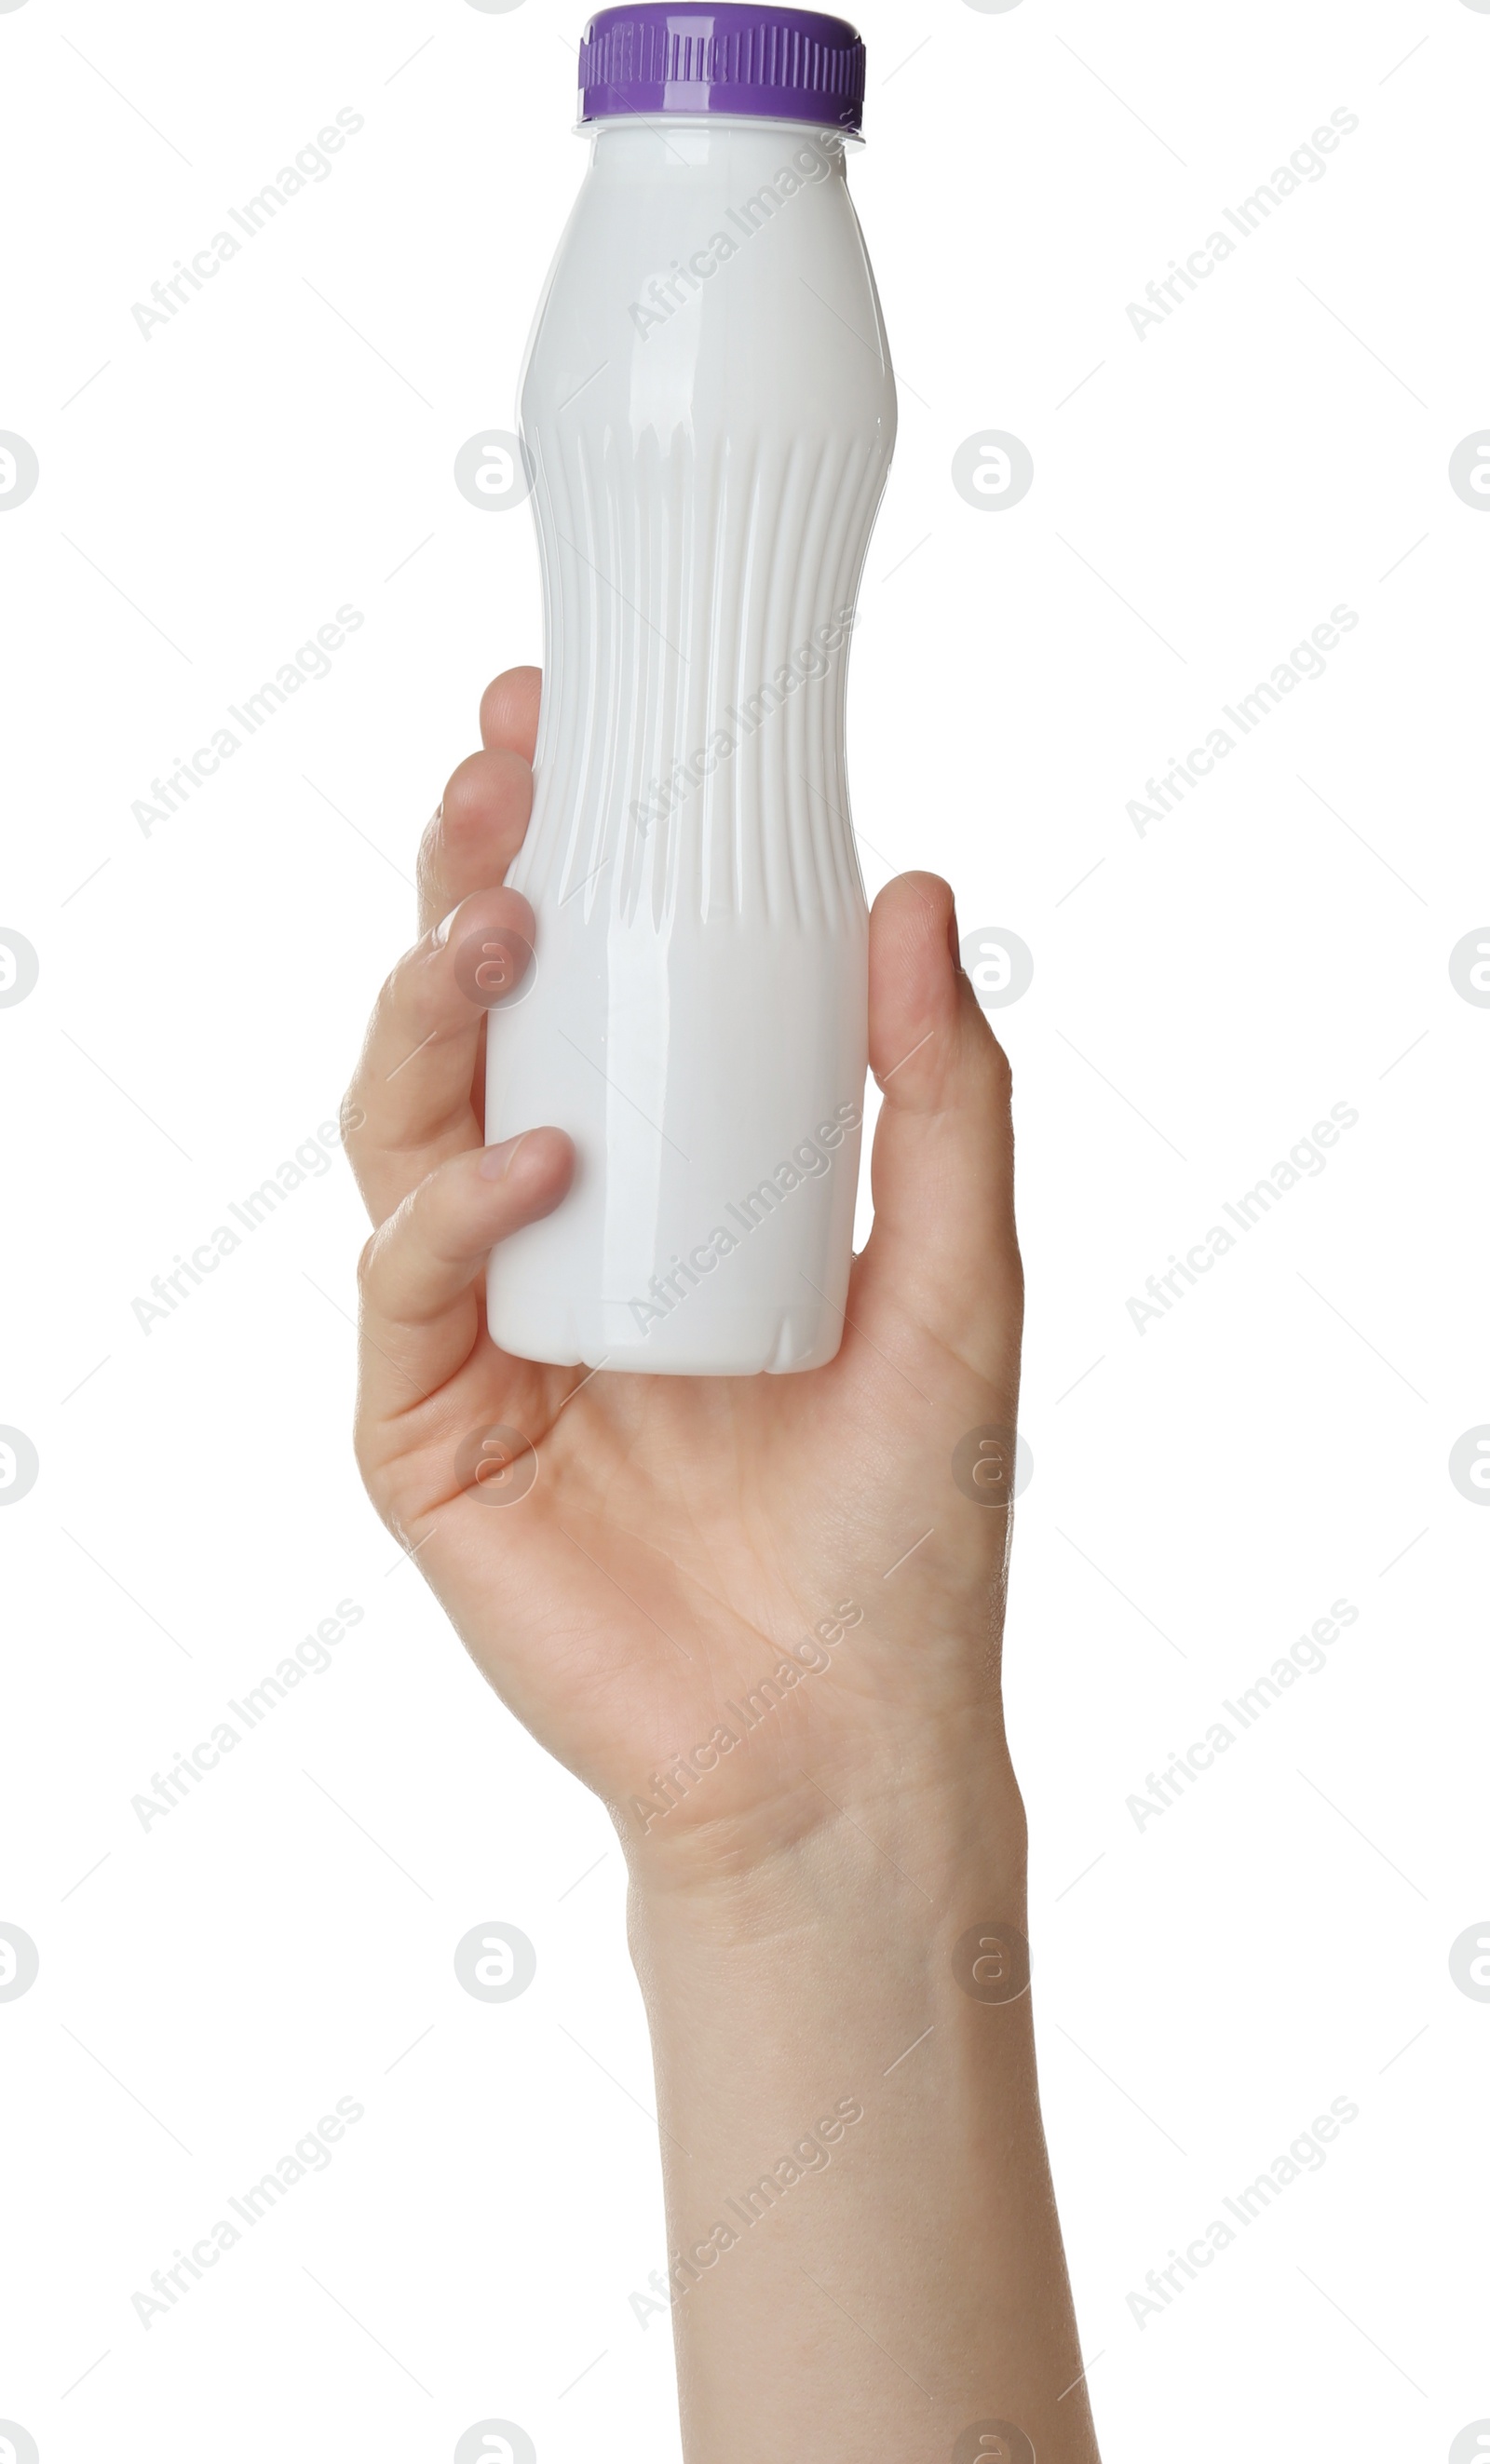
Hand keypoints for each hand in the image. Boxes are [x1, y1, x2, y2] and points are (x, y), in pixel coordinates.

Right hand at [344, 666, 1023, 1889]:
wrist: (843, 1740)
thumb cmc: (901, 1523)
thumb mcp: (953, 1277)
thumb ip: (936, 1095)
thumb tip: (918, 892)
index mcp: (660, 1184)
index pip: (588, 988)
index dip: (563, 851)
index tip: (568, 723)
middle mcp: (552, 1235)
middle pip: (472, 1026)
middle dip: (470, 884)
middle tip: (501, 773)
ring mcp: (477, 1326)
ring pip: (402, 1125)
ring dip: (436, 1010)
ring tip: (500, 926)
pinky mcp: (426, 1428)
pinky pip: (410, 1283)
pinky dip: (458, 1209)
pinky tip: (537, 1163)